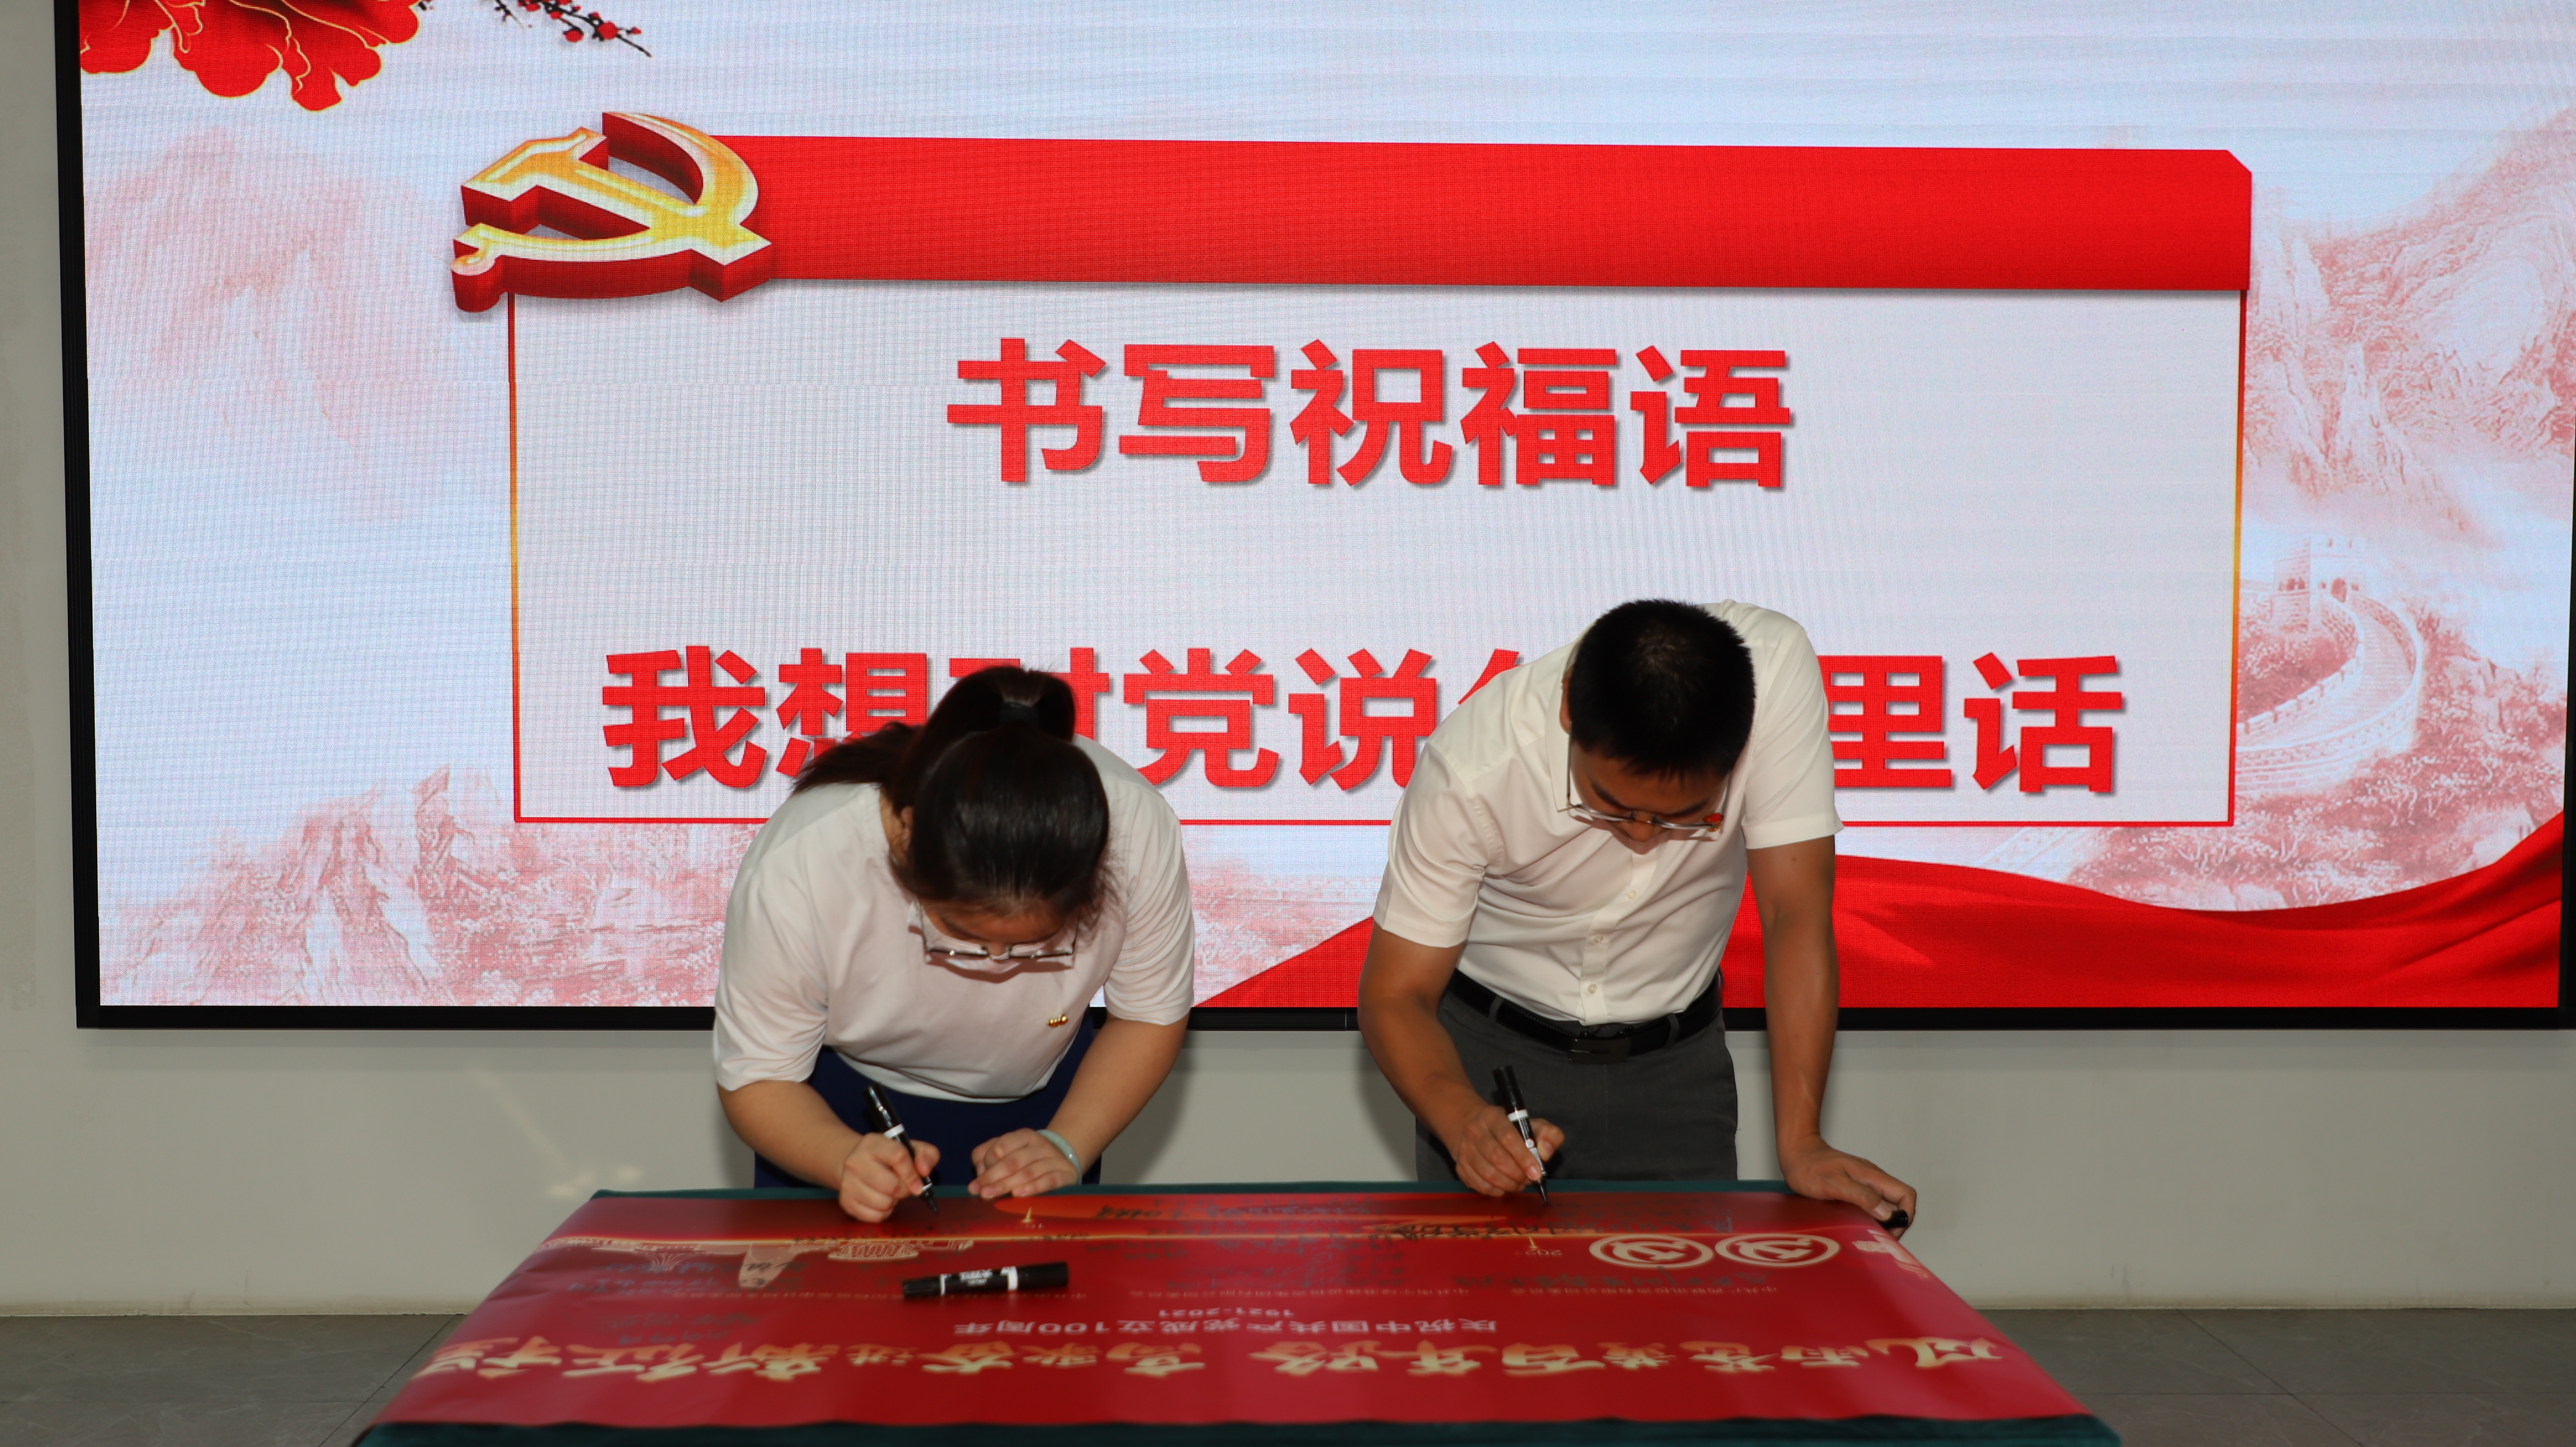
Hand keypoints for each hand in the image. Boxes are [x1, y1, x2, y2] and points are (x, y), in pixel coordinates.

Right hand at [834, 1133, 939, 1222]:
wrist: (857, 1165)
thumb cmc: (889, 1158)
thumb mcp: (910, 1148)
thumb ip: (927, 1155)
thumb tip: (925, 1171)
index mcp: (872, 1143)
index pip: (898, 1156)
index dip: (913, 1173)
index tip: (918, 1183)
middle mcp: (855, 1161)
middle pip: (892, 1185)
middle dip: (904, 1190)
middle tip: (903, 1187)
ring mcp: (848, 1182)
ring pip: (884, 1203)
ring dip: (893, 1202)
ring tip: (890, 1192)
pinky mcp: (846, 1202)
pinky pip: (875, 1216)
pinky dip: (884, 1213)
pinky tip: (881, 1201)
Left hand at [969, 1129, 1083, 1198]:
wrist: (1062, 1161)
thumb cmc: (1028, 1159)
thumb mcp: (1008, 1152)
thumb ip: (988, 1157)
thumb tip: (980, 1173)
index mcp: (1024, 1135)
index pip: (1001, 1146)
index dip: (987, 1163)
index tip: (978, 1180)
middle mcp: (1040, 1144)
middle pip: (1013, 1161)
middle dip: (993, 1177)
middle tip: (981, 1192)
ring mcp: (1055, 1158)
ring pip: (1028, 1171)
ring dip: (1008, 1184)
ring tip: (992, 1195)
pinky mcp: (1066, 1173)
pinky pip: (1049, 1180)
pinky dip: (1033, 1188)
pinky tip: (1018, 1194)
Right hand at [1439, 1103, 1561, 1196]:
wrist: (1474, 1129)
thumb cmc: (1510, 1129)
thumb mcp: (1532, 1124)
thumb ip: (1548, 1134)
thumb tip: (1545, 1153)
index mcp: (1492, 1116)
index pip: (1508, 1137)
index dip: (1524, 1157)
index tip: (1536, 1172)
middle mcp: (1474, 1131)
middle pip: (1497, 1157)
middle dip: (1517, 1174)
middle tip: (1529, 1180)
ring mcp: (1465, 1150)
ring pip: (1488, 1174)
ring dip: (1509, 1184)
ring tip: (1520, 1183)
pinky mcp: (1461, 1167)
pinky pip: (1480, 1185)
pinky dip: (1497, 1190)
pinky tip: (1506, 1186)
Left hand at [1780, 1136, 1915, 1236]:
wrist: (1795, 1153)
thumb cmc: (1810, 1167)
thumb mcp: (1834, 1183)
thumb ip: (1861, 1196)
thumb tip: (1887, 1213)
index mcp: (1872, 1176)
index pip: (1905, 1194)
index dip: (1905, 1215)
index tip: (1891, 1231)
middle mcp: (1872, 1179)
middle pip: (1898, 1203)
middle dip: (1894, 1224)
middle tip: (1877, 1238)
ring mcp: (1864, 1183)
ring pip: (1884, 1206)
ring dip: (1881, 1223)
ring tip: (1866, 1235)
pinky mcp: (1854, 1188)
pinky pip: (1870, 1205)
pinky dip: (1868, 1217)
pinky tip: (1856, 1226)